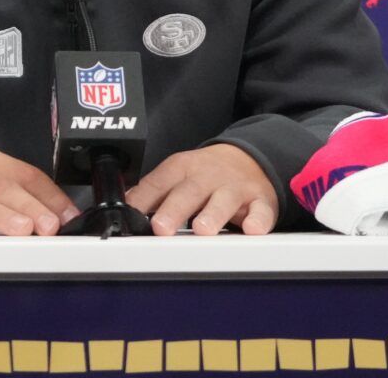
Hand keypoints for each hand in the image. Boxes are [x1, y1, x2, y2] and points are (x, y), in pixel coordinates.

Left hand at [125, 143, 279, 235]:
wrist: (250, 158)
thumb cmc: (208, 174)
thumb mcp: (178, 174)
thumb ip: (154, 192)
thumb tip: (126, 207)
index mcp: (182, 169)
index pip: (159, 182)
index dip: (144, 199)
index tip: (131, 217)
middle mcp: (208, 176)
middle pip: (189, 191)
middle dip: (174, 209)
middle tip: (161, 228)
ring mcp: (235, 188)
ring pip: (224, 200)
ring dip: (212, 214)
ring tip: (202, 229)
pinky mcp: (260, 201)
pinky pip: (261, 211)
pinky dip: (257, 220)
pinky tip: (251, 229)